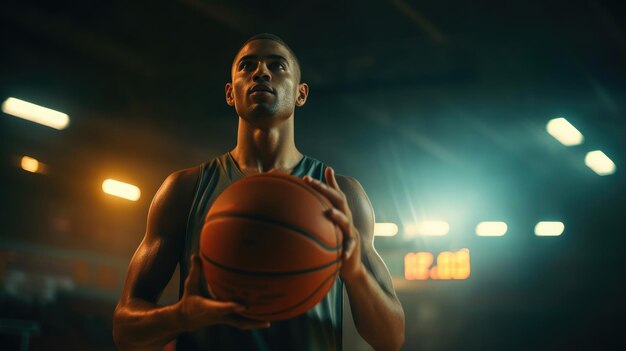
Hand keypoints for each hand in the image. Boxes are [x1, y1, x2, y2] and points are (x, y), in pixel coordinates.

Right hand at [176, 254, 270, 330]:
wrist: (187, 319)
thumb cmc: (190, 299)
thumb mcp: (191, 285)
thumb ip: (195, 271)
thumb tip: (195, 255)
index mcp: (209, 307)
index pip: (221, 308)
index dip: (230, 307)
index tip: (242, 305)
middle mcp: (219, 315)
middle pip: (236, 320)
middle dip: (249, 320)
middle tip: (264, 320)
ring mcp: (224, 319)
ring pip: (241, 324)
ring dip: (253, 323)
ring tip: (268, 322)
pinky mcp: (227, 320)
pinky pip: (241, 322)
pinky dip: (251, 321)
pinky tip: (265, 320)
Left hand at [304, 167, 364, 283]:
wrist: (351, 265)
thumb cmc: (336, 242)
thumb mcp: (327, 228)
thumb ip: (317, 216)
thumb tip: (298, 206)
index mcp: (339, 212)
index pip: (332, 194)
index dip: (321, 184)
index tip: (305, 178)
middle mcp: (346, 218)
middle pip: (339, 200)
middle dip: (325, 189)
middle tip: (311, 182)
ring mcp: (351, 232)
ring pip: (346, 221)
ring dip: (338, 216)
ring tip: (329, 212)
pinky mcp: (353, 246)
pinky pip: (350, 247)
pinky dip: (346, 249)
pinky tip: (341, 255)